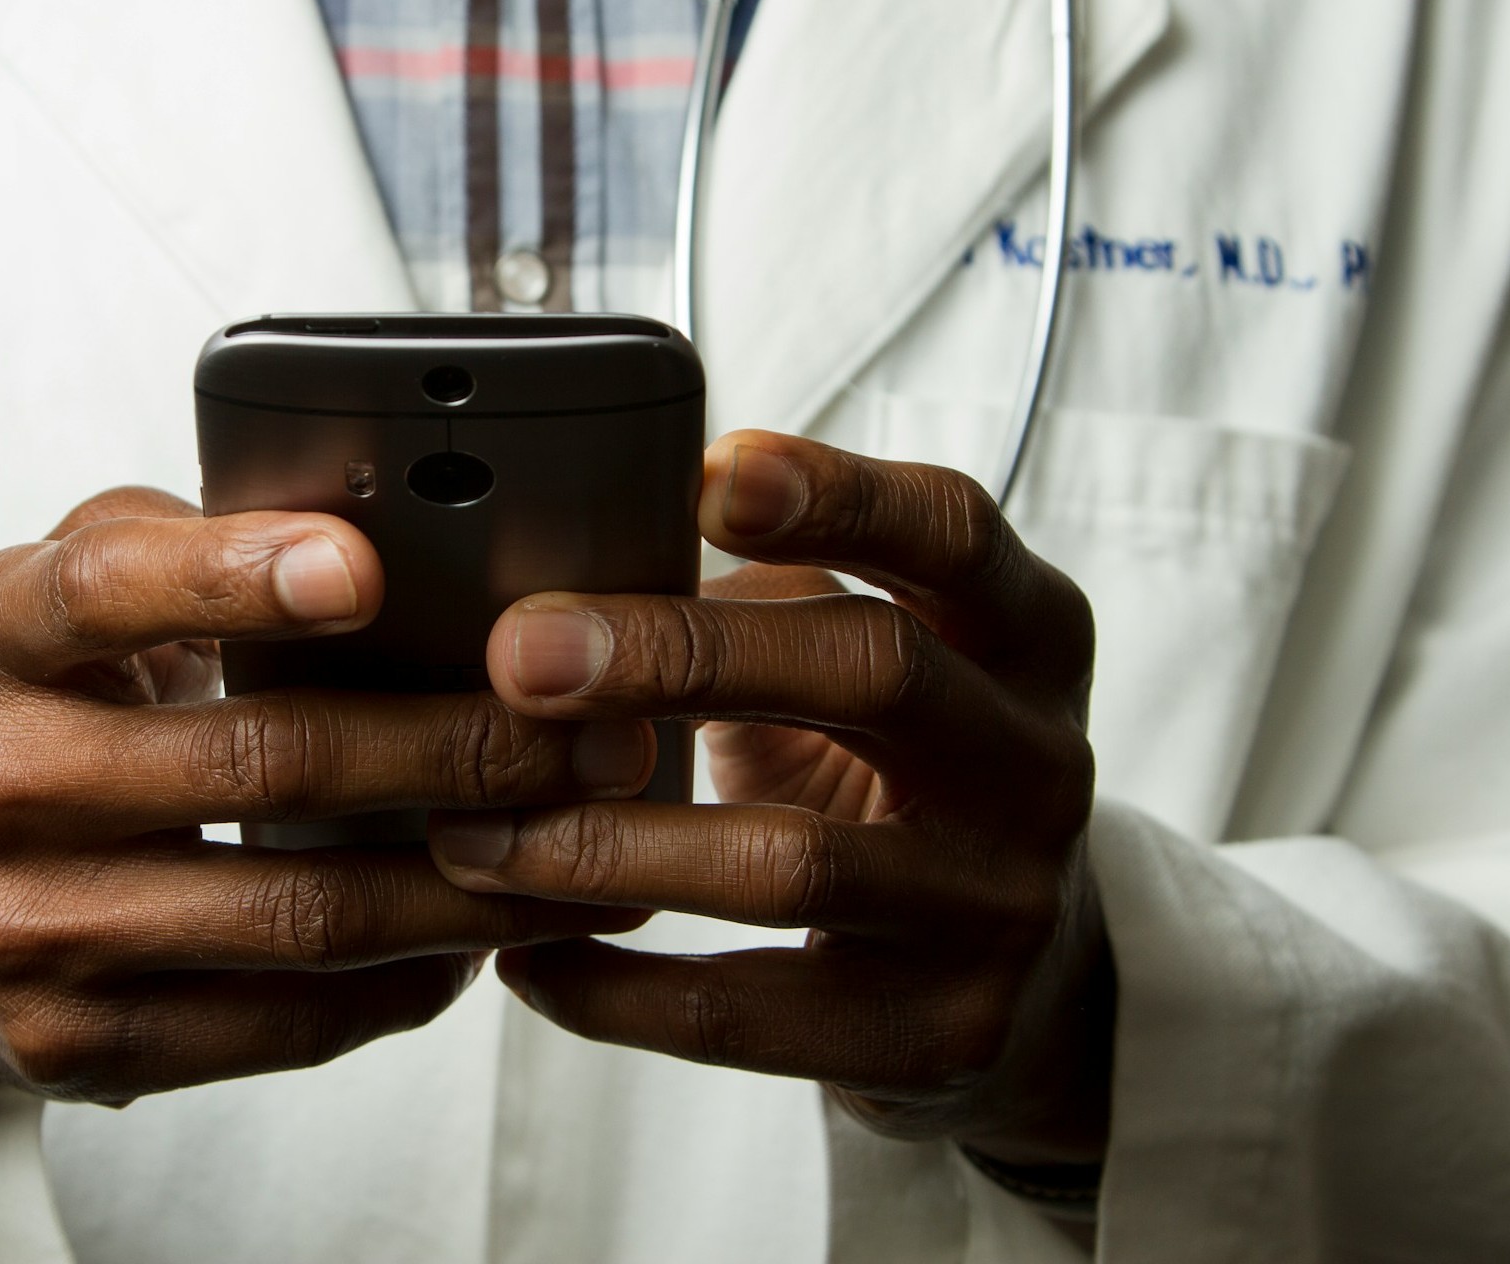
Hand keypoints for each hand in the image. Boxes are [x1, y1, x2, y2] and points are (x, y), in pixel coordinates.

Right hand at [0, 489, 651, 1194]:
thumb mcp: (56, 594)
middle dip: (460, 748)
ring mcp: (30, 928)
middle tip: (598, 733)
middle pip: (263, 763)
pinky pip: (282, 1021)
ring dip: (474, 884)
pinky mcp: (73, 1045)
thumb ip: (184, 543)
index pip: (109, 590)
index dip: (237, 576)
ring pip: (300, 914)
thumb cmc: (29, 706)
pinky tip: (484, 936)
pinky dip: (405, 981)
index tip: (366, 566)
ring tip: (590, 846)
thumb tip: (382, 521)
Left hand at [426, 433, 1110, 1165]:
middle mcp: (1036, 761)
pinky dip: (615, 988)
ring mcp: (999, 906)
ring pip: (794, 862)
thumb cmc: (897, 771)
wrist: (1024, 981)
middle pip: (874, 669)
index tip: (704, 475)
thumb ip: (767, 594)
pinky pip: (747, 1016)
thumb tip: (565, 554)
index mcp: (1025, 633)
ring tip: (473, 832)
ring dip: (606, 842)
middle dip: (681, 651)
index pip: (952, 531)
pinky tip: (524, 956)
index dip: (837, 494)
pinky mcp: (940, 1035)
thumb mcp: (874, 659)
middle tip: (520, 655)